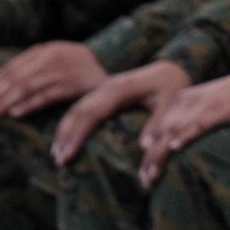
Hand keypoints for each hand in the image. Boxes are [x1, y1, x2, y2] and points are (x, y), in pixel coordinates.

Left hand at [0, 42, 107, 122]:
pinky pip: (47, 95)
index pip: (9, 69)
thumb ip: (37, 68)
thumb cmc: (83, 67)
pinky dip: (30, 104)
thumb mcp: (58, 59)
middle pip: (13, 79)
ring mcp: (60, 71)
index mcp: (41, 51)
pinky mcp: (73, 85)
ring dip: (4, 103)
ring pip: (25, 87)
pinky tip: (15, 113)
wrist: (115, 62)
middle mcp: (48, 58)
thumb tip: (10, 88)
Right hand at [51, 60, 191, 165]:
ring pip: (76, 108)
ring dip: (64, 131)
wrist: (172, 68)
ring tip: (56, 155)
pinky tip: (66, 139)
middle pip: (77, 111)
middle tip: (58, 161)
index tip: (68, 155)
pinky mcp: (105, 94)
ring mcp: (103, 89)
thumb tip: (144, 148)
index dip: (77, 135)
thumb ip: (159, 125)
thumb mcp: (171, 104)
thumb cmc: (173, 88)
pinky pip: (82, 108)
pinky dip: (71, 124)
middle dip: (65, 136)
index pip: (91, 113)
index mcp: (119, 90)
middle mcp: (106, 87)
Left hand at [137, 74, 229, 187]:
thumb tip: (175, 143)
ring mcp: (202, 106)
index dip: (148, 154)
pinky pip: (198, 124)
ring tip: (152, 175)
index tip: (143, 177)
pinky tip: (174, 147)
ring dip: (161, 154)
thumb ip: (189, 122)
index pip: (157, 130)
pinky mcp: (218, 110)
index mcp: (180, 101)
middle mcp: (186, 102)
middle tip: (145, 182)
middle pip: (161, 133)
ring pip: (174, 132)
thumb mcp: (205, 109)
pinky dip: (184, 135)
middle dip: (150, 159)